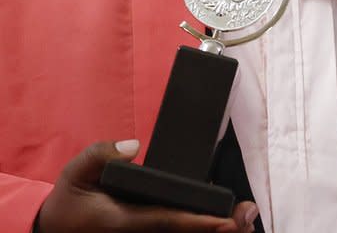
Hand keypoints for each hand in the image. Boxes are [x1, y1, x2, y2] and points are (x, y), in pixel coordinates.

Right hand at [36, 140, 257, 232]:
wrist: (53, 228)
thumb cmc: (69, 199)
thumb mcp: (76, 171)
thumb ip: (101, 154)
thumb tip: (134, 146)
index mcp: (124, 221)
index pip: (168, 220)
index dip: (199, 222)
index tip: (227, 221)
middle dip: (217, 229)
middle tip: (248, 218)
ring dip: (213, 231)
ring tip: (245, 221)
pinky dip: (199, 229)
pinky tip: (223, 225)